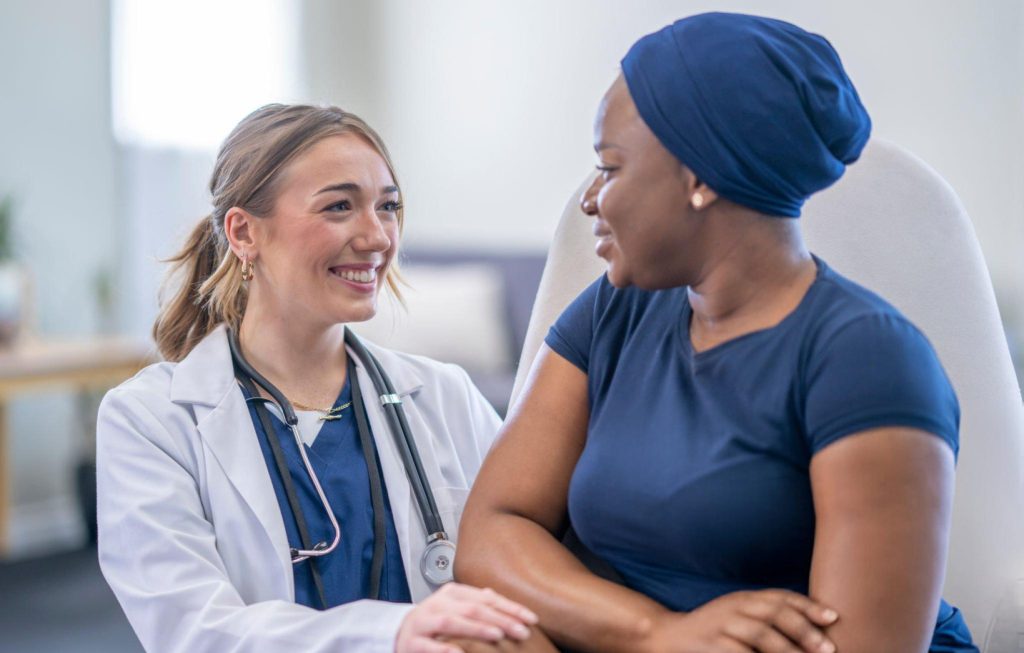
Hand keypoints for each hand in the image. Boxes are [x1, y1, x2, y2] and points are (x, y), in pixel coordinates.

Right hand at [395, 583, 539, 652]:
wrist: (397, 634)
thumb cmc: (432, 621)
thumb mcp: (455, 607)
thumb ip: (477, 602)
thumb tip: (500, 598)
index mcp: (452, 593)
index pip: (486, 598)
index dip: (510, 608)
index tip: (531, 619)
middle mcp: (438, 604)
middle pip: (473, 608)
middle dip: (500, 619)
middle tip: (521, 630)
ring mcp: (423, 622)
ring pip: (451, 622)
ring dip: (476, 628)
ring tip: (497, 635)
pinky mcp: (412, 642)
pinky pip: (429, 646)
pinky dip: (444, 649)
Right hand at [646, 590, 838, 652]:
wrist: (669, 636)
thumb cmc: (715, 630)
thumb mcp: (740, 615)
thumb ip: (768, 617)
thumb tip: (815, 631)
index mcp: (744, 598)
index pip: (781, 597)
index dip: (808, 606)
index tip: (834, 617)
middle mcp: (733, 607)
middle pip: (773, 613)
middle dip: (803, 630)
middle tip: (827, 648)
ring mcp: (721, 626)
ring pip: (759, 634)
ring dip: (787, 649)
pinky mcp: (711, 646)